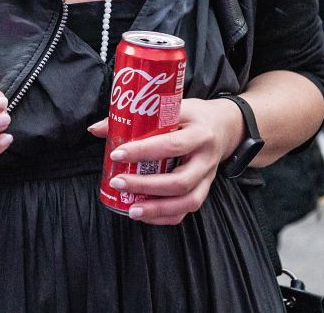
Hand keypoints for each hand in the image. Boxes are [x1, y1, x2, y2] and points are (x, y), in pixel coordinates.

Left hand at [88, 97, 242, 225]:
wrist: (226, 126)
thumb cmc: (193, 116)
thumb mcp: (172, 107)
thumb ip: (137, 117)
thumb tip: (97, 129)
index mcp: (199, 133)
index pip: (171, 145)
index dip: (142, 151)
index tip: (117, 154)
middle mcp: (206, 158)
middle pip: (179, 181)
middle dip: (145, 186)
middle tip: (117, 182)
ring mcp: (208, 177)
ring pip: (187, 201)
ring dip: (157, 209)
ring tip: (131, 209)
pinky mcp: (205, 189)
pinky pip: (187, 210)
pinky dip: (165, 216)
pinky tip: (145, 215)